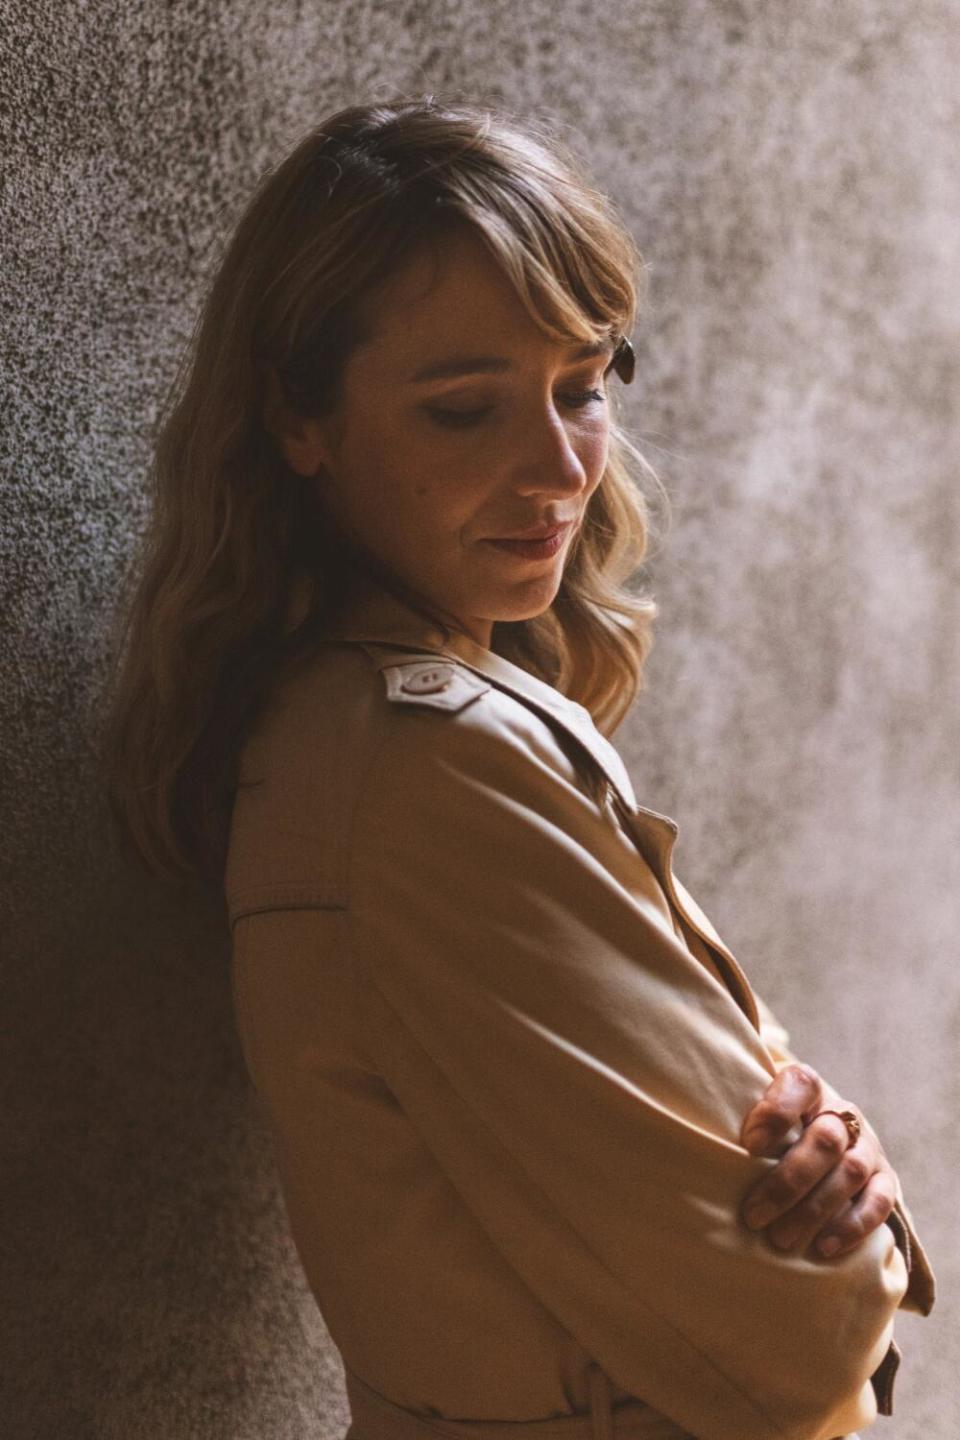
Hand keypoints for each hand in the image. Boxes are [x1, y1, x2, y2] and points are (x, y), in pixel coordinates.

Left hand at [739, 1062, 898, 1258]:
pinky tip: (824, 1247)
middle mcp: (842, 1114)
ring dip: (814, 1209)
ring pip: (850, 1172)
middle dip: (788, 1181)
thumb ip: (743, 1124)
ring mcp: (868, 1146)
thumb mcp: (758, 1117)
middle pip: (825, 1140)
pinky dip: (853, 1225)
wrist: (821, 1145)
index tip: (749, 1146)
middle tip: (754, 1215)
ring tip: (780, 1239)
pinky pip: (880, 1201)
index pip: (800, 1084)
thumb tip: (701, 1152)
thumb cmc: (773, 1134)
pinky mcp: (885, 1179)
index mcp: (809, 1089)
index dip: (777, 1112)